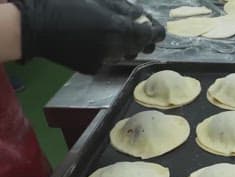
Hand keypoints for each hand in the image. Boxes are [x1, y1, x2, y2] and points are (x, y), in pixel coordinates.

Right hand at [11, 0, 164, 73]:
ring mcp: (103, 60)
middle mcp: (115, 48)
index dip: (156, 32)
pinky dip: (105, 51)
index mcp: (119, 29)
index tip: (156, 29)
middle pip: (139, 47)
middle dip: (140, 39)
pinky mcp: (91, 68)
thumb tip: (142, 16)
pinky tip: (92, 42)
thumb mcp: (98, 0)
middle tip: (137, 31)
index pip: (150, 35)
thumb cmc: (65, 4)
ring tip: (111, 34)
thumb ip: (124, 10)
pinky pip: (106, 60)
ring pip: (123, 54)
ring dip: (124, 46)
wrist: (33, 25)